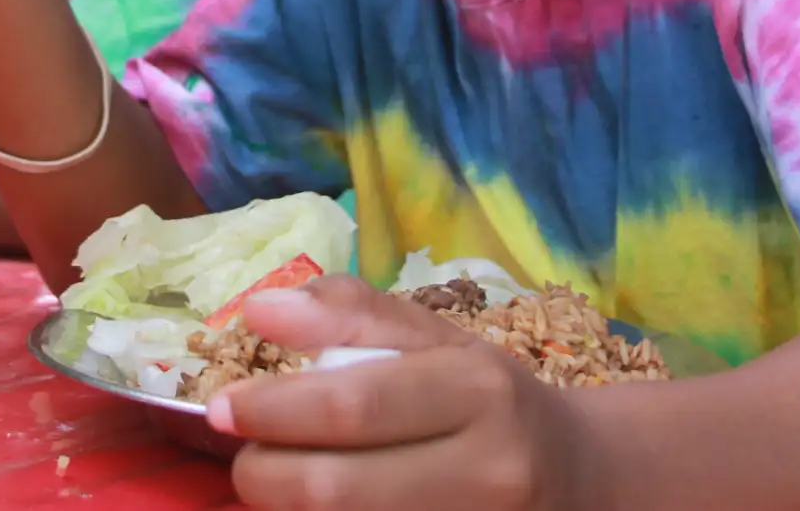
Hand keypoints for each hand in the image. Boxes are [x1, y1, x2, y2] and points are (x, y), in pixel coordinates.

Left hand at [209, 277, 601, 510]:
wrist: (579, 477)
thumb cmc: (488, 397)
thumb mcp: (434, 338)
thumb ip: (348, 312)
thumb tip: (259, 309)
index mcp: (477, 389)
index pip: (353, 406)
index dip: (273, 411)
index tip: (221, 406)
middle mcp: (488, 468)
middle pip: (338, 488)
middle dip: (264, 474)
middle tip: (242, 457)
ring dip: (289, 508)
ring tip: (279, 479)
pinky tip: (320, 506)